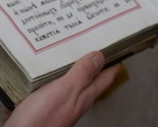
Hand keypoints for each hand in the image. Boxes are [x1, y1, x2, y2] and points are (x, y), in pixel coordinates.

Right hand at [4, 52, 120, 126]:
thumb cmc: (41, 121)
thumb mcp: (66, 91)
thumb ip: (83, 74)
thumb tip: (99, 56)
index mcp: (83, 96)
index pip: (105, 76)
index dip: (114, 60)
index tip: (118, 45)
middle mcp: (72, 99)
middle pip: (88, 76)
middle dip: (91, 58)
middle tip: (93, 40)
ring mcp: (56, 101)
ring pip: (68, 78)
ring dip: (69, 63)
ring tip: (70, 47)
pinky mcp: (40, 102)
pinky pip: (48, 82)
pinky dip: (49, 71)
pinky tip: (44, 64)